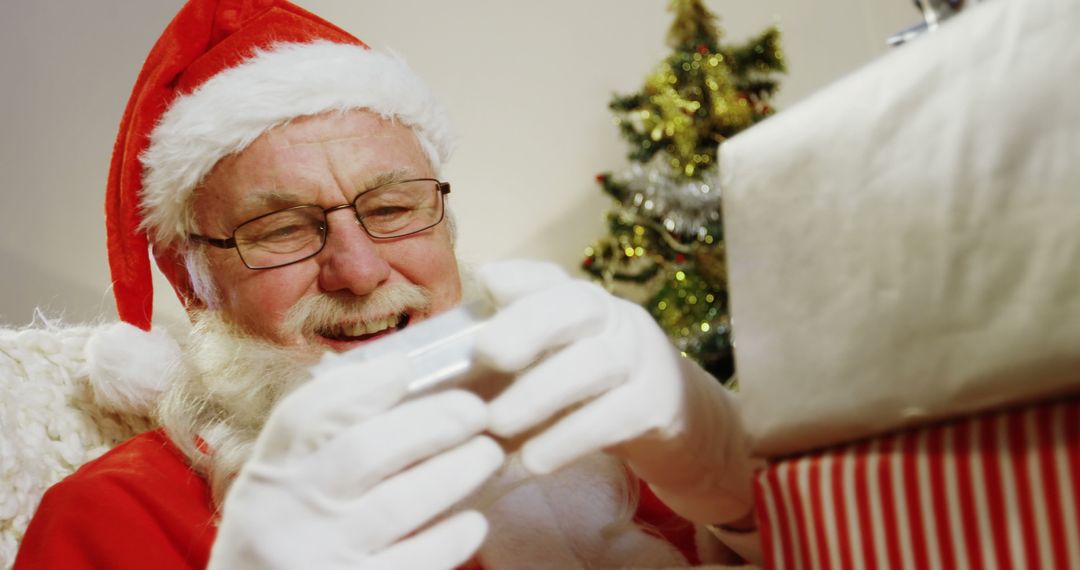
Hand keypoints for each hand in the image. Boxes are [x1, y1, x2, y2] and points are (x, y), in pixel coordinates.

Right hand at [208, 353, 503, 569]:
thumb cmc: (288, 542)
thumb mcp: (281, 493)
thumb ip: (322, 447)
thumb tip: (397, 380)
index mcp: (267, 476)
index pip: (305, 416)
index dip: (359, 385)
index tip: (404, 368)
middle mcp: (287, 514)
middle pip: (364, 451)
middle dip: (432, 423)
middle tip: (477, 411)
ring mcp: (319, 557)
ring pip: (397, 505)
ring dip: (455, 472)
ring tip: (488, 454)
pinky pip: (415, 562)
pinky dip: (450, 538)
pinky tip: (475, 523)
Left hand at [475, 260, 754, 523]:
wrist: (682, 427)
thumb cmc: (594, 395)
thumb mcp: (556, 365)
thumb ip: (508, 356)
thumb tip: (441, 365)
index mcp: (583, 305)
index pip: (552, 279)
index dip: (521, 277)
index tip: (486, 283)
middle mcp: (616, 319)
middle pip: (578, 304)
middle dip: (529, 323)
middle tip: (486, 353)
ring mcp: (644, 359)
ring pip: (596, 362)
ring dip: (541, 393)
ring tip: (496, 424)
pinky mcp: (661, 405)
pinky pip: (616, 416)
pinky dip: (570, 438)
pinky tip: (533, 461)